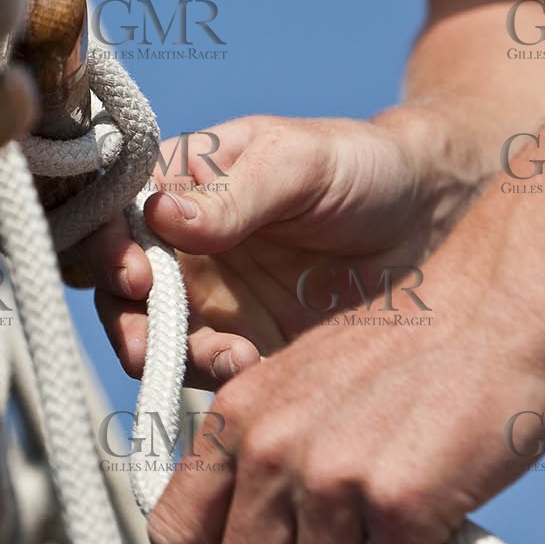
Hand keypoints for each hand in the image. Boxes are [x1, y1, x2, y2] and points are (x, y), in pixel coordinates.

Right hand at [83, 110, 481, 389]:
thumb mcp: (300, 163)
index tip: (132, 274)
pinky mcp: (249, 349)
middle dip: (126, 321)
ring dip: (171, 358)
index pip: (116, 218)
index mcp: (181, 186)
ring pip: (158, 341)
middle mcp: (183, 248)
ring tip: (224, 359)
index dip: (107, 248)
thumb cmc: (363, 165)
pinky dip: (219, 381)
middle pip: (120, 292)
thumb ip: (233, 192)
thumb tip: (159, 215)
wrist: (437, 218)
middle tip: (150, 344)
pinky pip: (212, 376)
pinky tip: (254, 371)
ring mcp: (213, 303)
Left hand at [145, 234, 544, 543]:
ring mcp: (330, 475)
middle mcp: (270, 447)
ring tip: (404, 512)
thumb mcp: (303, 388)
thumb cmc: (414, 352)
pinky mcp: (398, 503)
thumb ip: (262, 460)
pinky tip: (443, 511)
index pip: (175, 533)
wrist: (500, 305)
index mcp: (238, 416)